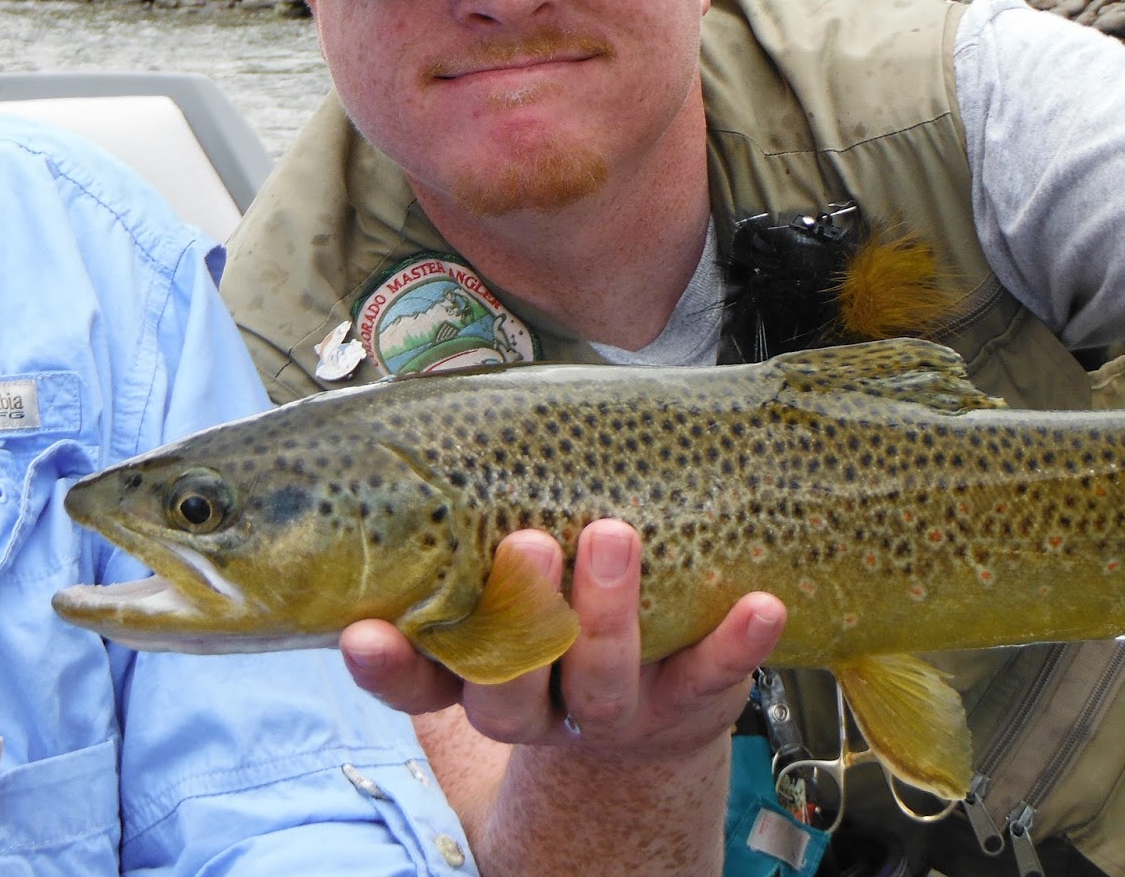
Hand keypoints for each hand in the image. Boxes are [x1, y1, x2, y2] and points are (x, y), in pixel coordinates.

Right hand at [340, 518, 785, 756]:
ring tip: (617, 536)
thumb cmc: (558, 610)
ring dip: (609, 615)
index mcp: (474, 673)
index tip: (365, 631)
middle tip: (529, 543)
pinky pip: (710, 680)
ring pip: (601, 686)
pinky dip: (734, 645)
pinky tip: (759, 604)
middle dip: (519, 615)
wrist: (648, 714)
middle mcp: (535, 705)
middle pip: (509, 689)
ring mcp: (611, 713)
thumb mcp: (508, 576)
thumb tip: (444, 410)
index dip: (387, 664)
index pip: (416, 680)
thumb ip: (477, 513)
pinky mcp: (686, 706)